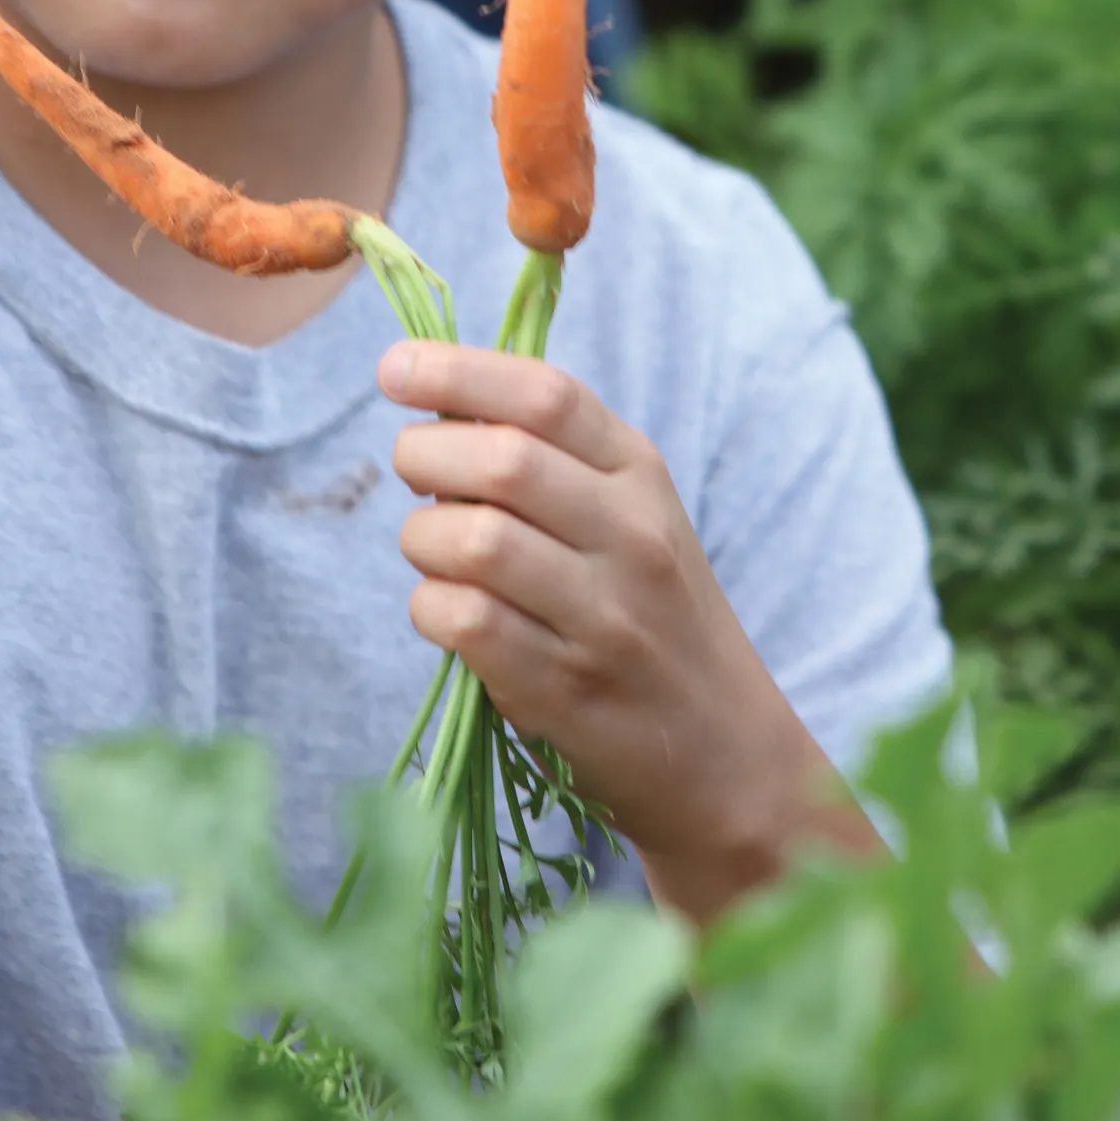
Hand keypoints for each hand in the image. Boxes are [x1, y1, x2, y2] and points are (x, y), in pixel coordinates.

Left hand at [378, 339, 867, 922]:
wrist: (724, 751)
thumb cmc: (654, 617)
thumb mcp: (631, 517)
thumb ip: (552, 457)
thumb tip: (438, 401)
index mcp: (642, 476)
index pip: (546, 395)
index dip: (458, 371)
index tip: (395, 369)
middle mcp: (631, 537)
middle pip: (500, 461)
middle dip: (423, 455)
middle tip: (413, 472)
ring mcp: (602, 617)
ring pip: (470, 541)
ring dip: (421, 539)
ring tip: (433, 552)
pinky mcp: (563, 690)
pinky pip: (462, 621)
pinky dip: (429, 607)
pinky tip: (446, 612)